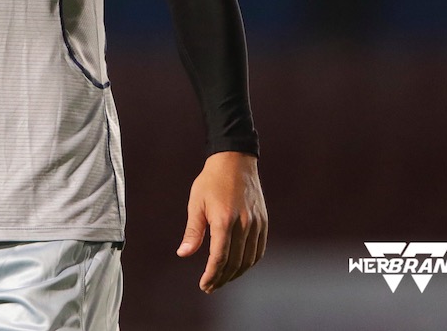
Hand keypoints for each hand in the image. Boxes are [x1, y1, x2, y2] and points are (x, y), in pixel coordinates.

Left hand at [176, 151, 266, 292]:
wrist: (235, 161)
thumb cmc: (211, 181)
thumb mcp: (196, 203)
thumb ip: (192, 231)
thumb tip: (183, 254)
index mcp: (224, 221)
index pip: (219, 258)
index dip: (211, 275)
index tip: (204, 285)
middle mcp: (243, 225)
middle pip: (234, 263)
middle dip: (221, 278)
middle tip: (210, 286)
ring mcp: (256, 224)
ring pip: (248, 260)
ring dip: (235, 274)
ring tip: (222, 279)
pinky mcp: (263, 222)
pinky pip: (258, 250)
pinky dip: (249, 263)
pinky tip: (238, 267)